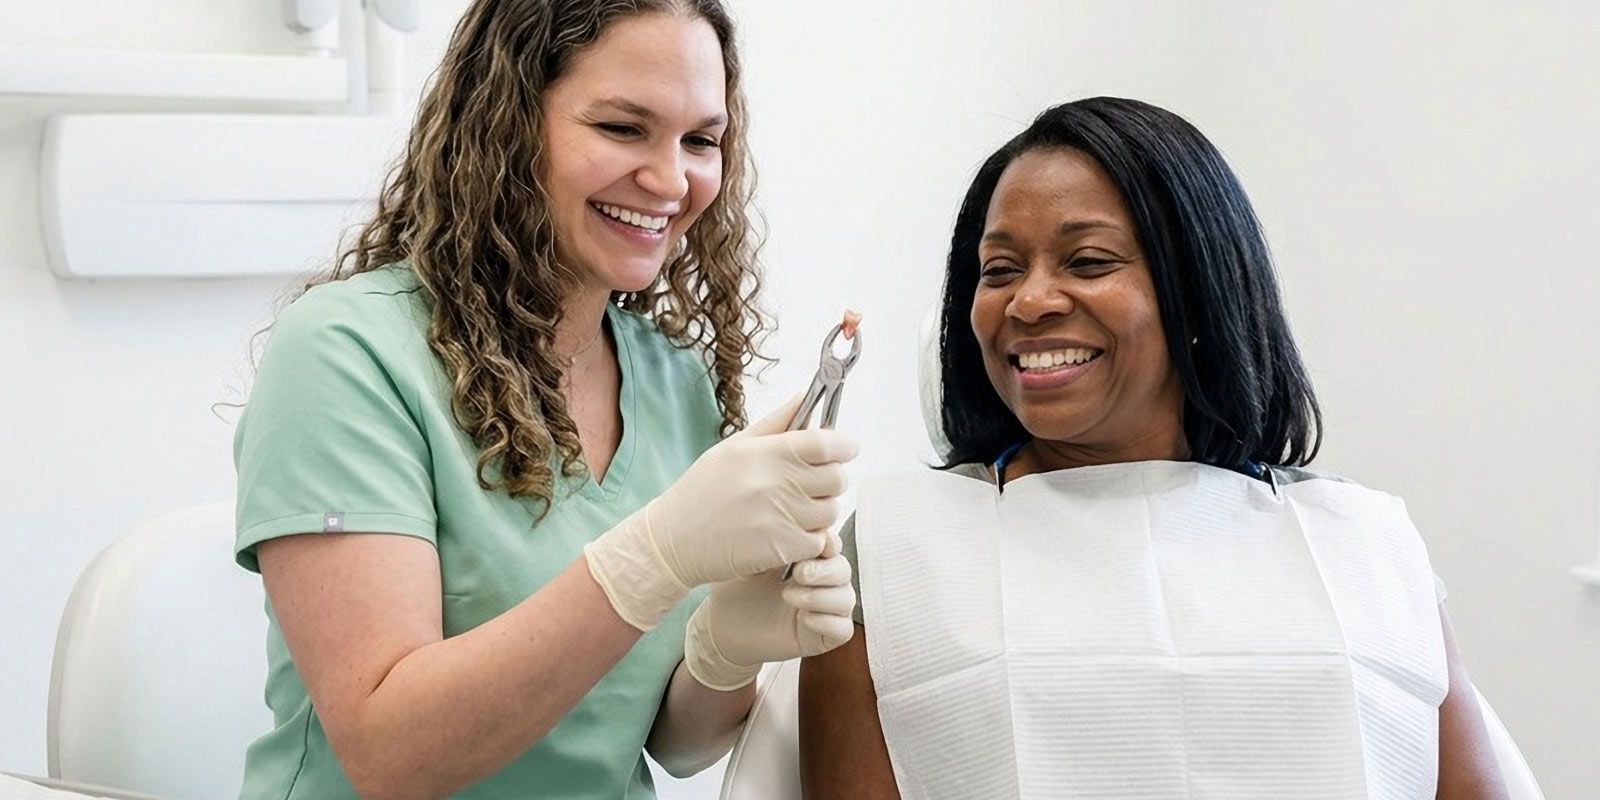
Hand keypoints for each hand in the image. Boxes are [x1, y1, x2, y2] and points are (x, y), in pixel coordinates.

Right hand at [584, 396, 857, 630]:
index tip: (844, 450)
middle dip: (831, 481)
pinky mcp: (781, 548)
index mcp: (764, 452)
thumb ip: (775, 423)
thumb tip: (806, 396)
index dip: (844, 446)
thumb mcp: (732, 448)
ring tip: (796, 512)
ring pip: (831, 511)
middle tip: (814, 486)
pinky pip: (818, 541)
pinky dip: (809, 540)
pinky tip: (787, 535)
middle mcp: (775, 482)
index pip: (826, 443)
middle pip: (837, 478)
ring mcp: (780, 516)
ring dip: (820, 512)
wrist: (673, 541)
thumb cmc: (702, 491)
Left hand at [684, 536, 855, 689]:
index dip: (828, 543)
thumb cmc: (736, 590)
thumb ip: (771, 541)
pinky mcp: (822, 636)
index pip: (832, 546)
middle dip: (825, 570)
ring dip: (822, 596)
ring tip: (790, 596)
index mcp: (807, 559)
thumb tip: (790, 524)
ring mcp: (823, 610)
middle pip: (844, 570)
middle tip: (799, 572)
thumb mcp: (749, 559)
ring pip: (846, 599)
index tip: (814, 542)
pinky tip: (802, 619)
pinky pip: (842, 629)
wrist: (721, 626)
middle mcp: (821, 583)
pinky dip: (826, 622)